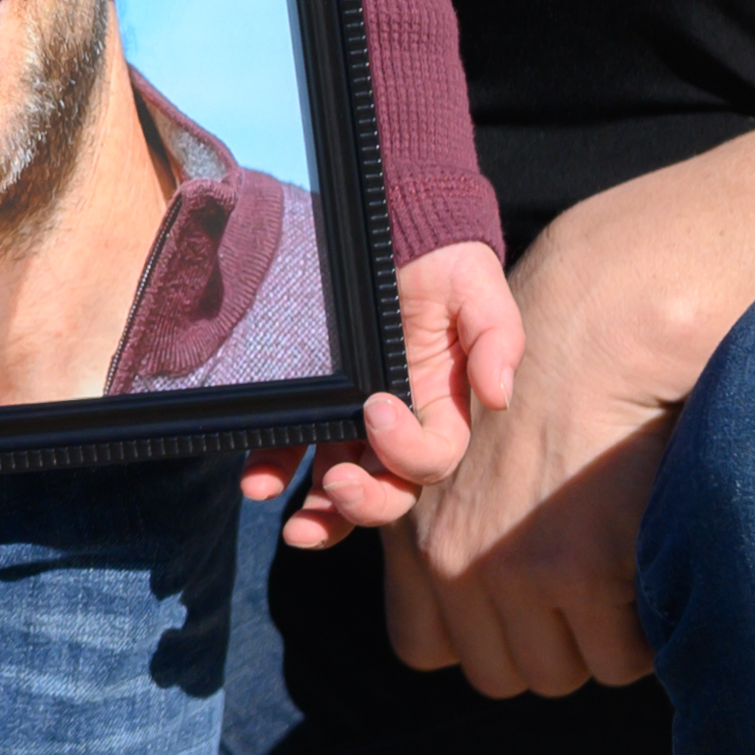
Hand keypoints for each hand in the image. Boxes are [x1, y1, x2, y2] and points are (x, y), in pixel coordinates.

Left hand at [240, 241, 518, 546]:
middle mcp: (395, 426)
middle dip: (364, 503)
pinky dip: (272, 469)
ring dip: (319, 514)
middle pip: (386, 489)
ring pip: (336, 484)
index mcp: (440, 409)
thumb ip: (496, 340)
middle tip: (339, 486)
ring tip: (293, 524)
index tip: (377, 409)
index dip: (408, 453)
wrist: (399, 230)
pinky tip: (255, 481)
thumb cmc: (447, 267)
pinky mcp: (311, 402)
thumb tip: (499, 395)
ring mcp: (348, 419)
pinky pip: (290, 446)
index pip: (431, 460)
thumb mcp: (480, 295)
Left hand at [382, 213, 696, 698]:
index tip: (513, 609)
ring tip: (616, 581)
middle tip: (581, 593)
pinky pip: (620, 657)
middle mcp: (450, 559)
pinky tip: (647, 578)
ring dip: (595, 644)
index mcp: (413, 533)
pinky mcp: (582, 571)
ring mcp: (513, 570)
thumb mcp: (455, 461)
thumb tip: (475, 609)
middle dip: (544, 645)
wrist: (596, 340)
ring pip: (562, 674)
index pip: (421, 649)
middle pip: (501, 673)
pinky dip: (643, 636)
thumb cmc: (540, 395)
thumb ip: (447, 532)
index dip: (476, 637)